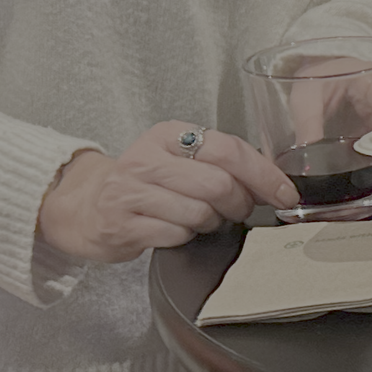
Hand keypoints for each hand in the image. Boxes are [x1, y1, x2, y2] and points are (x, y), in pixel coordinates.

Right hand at [37, 121, 299, 265]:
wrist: (86, 207)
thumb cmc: (144, 183)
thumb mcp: (177, 158)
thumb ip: (220, 162)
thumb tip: (273, 182)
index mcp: (168, 135)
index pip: (229, 150)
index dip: (264, 175)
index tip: (285, 194)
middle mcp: (148, 159)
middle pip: (218, 184)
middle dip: (239, 203)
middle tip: (238, 210)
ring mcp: (132, 193)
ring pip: (200, 213)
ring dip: (213, 222)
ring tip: (203, 219)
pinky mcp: (124, 225)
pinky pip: (177, 234)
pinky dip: (188, 237)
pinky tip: (179, 229)